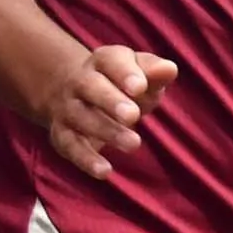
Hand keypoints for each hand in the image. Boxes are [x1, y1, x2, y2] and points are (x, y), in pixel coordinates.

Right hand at [38, 43, 175, 180]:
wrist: (77, 93)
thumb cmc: (122, 83)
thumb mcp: (140, 73)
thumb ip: (154, 71)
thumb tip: (170, 69)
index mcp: (103, 61)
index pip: (111, 61)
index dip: (125, 73)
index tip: (140, 87)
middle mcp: (80, 81)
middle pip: (90, 86)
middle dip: (110, 100)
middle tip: (133, 115)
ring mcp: (68, 108)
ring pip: (81, 117)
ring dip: (106, 131)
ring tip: (134, 143)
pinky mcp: (62, 134)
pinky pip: (70, 146)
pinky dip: (85, 160)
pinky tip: (104, 172)